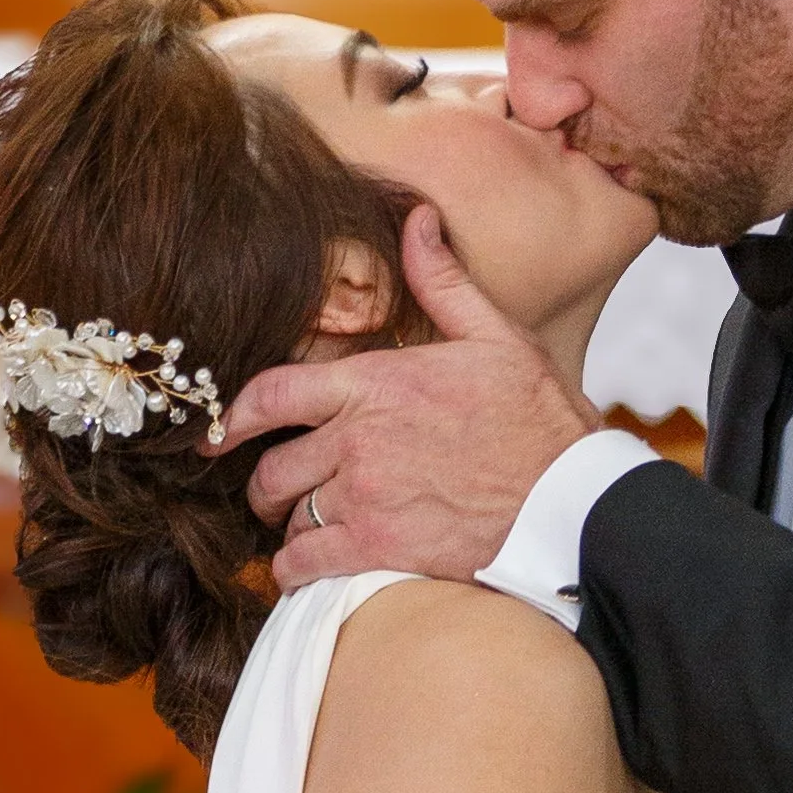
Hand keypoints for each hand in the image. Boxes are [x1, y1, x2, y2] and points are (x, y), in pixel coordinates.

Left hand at [210, 207, 596, 587]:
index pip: (273, 393)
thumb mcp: (497, 337)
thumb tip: (418, 221)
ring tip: (302, 529)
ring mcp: (365, 496)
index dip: (234, 416)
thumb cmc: (540, 419)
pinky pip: (304, 564)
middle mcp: (358, 439)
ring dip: (287, 526)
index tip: (220, 433)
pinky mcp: (379, 549)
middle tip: (277, 493)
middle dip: (266, 483)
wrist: (571, 500)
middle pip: (271, 466)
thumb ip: (442, 282)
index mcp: (377, 383)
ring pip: (287, 516)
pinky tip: (305, 569)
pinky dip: (295, 571)